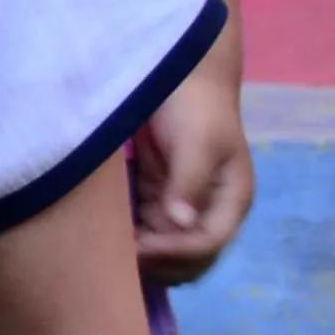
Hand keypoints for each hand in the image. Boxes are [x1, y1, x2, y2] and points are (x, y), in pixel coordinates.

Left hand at [128, 68, 253, 288]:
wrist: (179, 73)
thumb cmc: (195, 106)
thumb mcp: (197, 142)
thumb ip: (189, 183)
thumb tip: (182, 224)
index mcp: (231, 200)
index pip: (207, 244)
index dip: (175, 252)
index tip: (138, 248)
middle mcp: (210, 210)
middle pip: (188, 258)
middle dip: (158, 262)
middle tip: (117, 255)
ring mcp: (183, 205)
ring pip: (165, 248)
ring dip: (141, 253)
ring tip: (106, 248)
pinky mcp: (158, 195)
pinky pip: (145, 228)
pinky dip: (129, 235)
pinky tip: (103, 232)